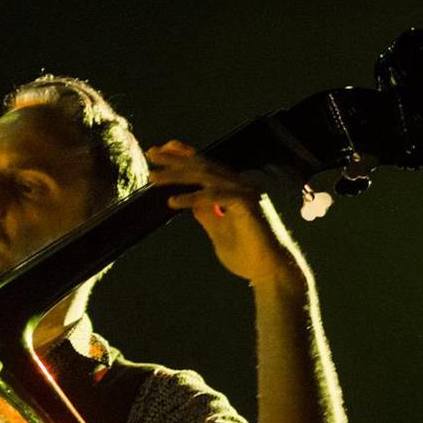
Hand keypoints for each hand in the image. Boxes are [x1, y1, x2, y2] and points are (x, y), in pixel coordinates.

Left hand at [146, 140, 307, 286]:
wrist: (271, 272)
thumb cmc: (249, 256)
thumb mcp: (219, 231)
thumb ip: (207, 214)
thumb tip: (192, 204)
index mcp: (235, 189)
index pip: (207, 167)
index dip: (185, 156)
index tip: (162, 150)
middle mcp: (241, 186)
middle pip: (203, 166)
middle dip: (175, 159)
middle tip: (151, 153)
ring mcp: (245, 193)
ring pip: (206, 176)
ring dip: (178, 175)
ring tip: (154, 177)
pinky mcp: (247, 205)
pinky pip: (214, 197)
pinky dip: (193, 198)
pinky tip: (173, 202)